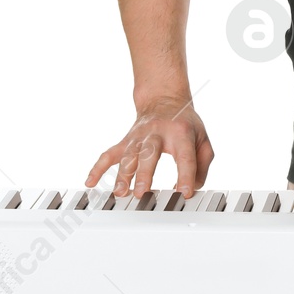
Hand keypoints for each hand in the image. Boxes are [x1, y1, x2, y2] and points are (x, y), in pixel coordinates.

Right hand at [85, 94, 213, 198]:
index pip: (184, 156)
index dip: (185, 175)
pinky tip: (90, 182)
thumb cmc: (184, 124)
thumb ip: (201, 166)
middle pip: (149, 154)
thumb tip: (191, 189)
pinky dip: (97, 168)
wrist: (164, 100)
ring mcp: (138, 137)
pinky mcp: (125, 142)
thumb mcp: (203, 140)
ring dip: (123, 174)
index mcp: (180, 132)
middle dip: (144, 174)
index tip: (184, 193)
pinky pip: (108, 154)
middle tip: (142, 193)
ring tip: (120, 192)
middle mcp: (157, 133)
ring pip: (128, 155)